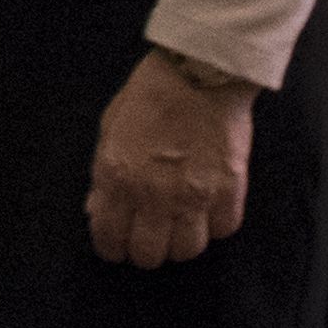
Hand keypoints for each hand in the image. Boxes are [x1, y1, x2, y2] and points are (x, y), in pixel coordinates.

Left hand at [86, 48, 253, 266]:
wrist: (197, 73)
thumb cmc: (149, 97)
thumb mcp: (109, 131)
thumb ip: (103, 177)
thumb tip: (97, 212)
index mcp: (117, 176)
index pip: (109, 238)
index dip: (111, 248)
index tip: (117, 247)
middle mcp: (153, 193)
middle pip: (149, 254)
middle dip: (145, 251)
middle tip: (148, 238)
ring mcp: (194, 195)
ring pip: (187, 251)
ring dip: (180, 243)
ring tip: (178, 227)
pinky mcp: (230, 191)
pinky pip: (222, 230)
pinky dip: (214, 226)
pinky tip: (206, 210)